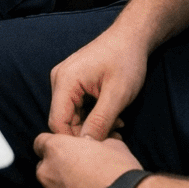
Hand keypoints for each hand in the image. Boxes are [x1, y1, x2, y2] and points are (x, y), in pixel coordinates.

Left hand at [34, 133, 142, 187]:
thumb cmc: (119, 172)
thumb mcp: (111, 144)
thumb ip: (93, 142)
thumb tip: (96, 144)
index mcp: (55, 149)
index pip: (41, 143)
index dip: (54, 146)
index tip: (66, 152)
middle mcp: (47, 172)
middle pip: (44, 167)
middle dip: (57, 169)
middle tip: (78, 174)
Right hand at [48, 25, 147, 139]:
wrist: (130, 37)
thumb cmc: (125, 61)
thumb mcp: (116, 95)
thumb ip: (99, 122)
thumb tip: (86, 147)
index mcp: (65, 81)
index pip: (57, 122)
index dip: (75, 141)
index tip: (99, 150)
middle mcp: (59, 80)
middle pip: (64, 120)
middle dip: (86, 134)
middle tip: (114, 138)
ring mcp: (65, 80)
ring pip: (72, 115)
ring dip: (92, 126)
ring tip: (117, 127)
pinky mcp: (74, 81)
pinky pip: (77, 107)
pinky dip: (92, 116)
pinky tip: (112, 118)